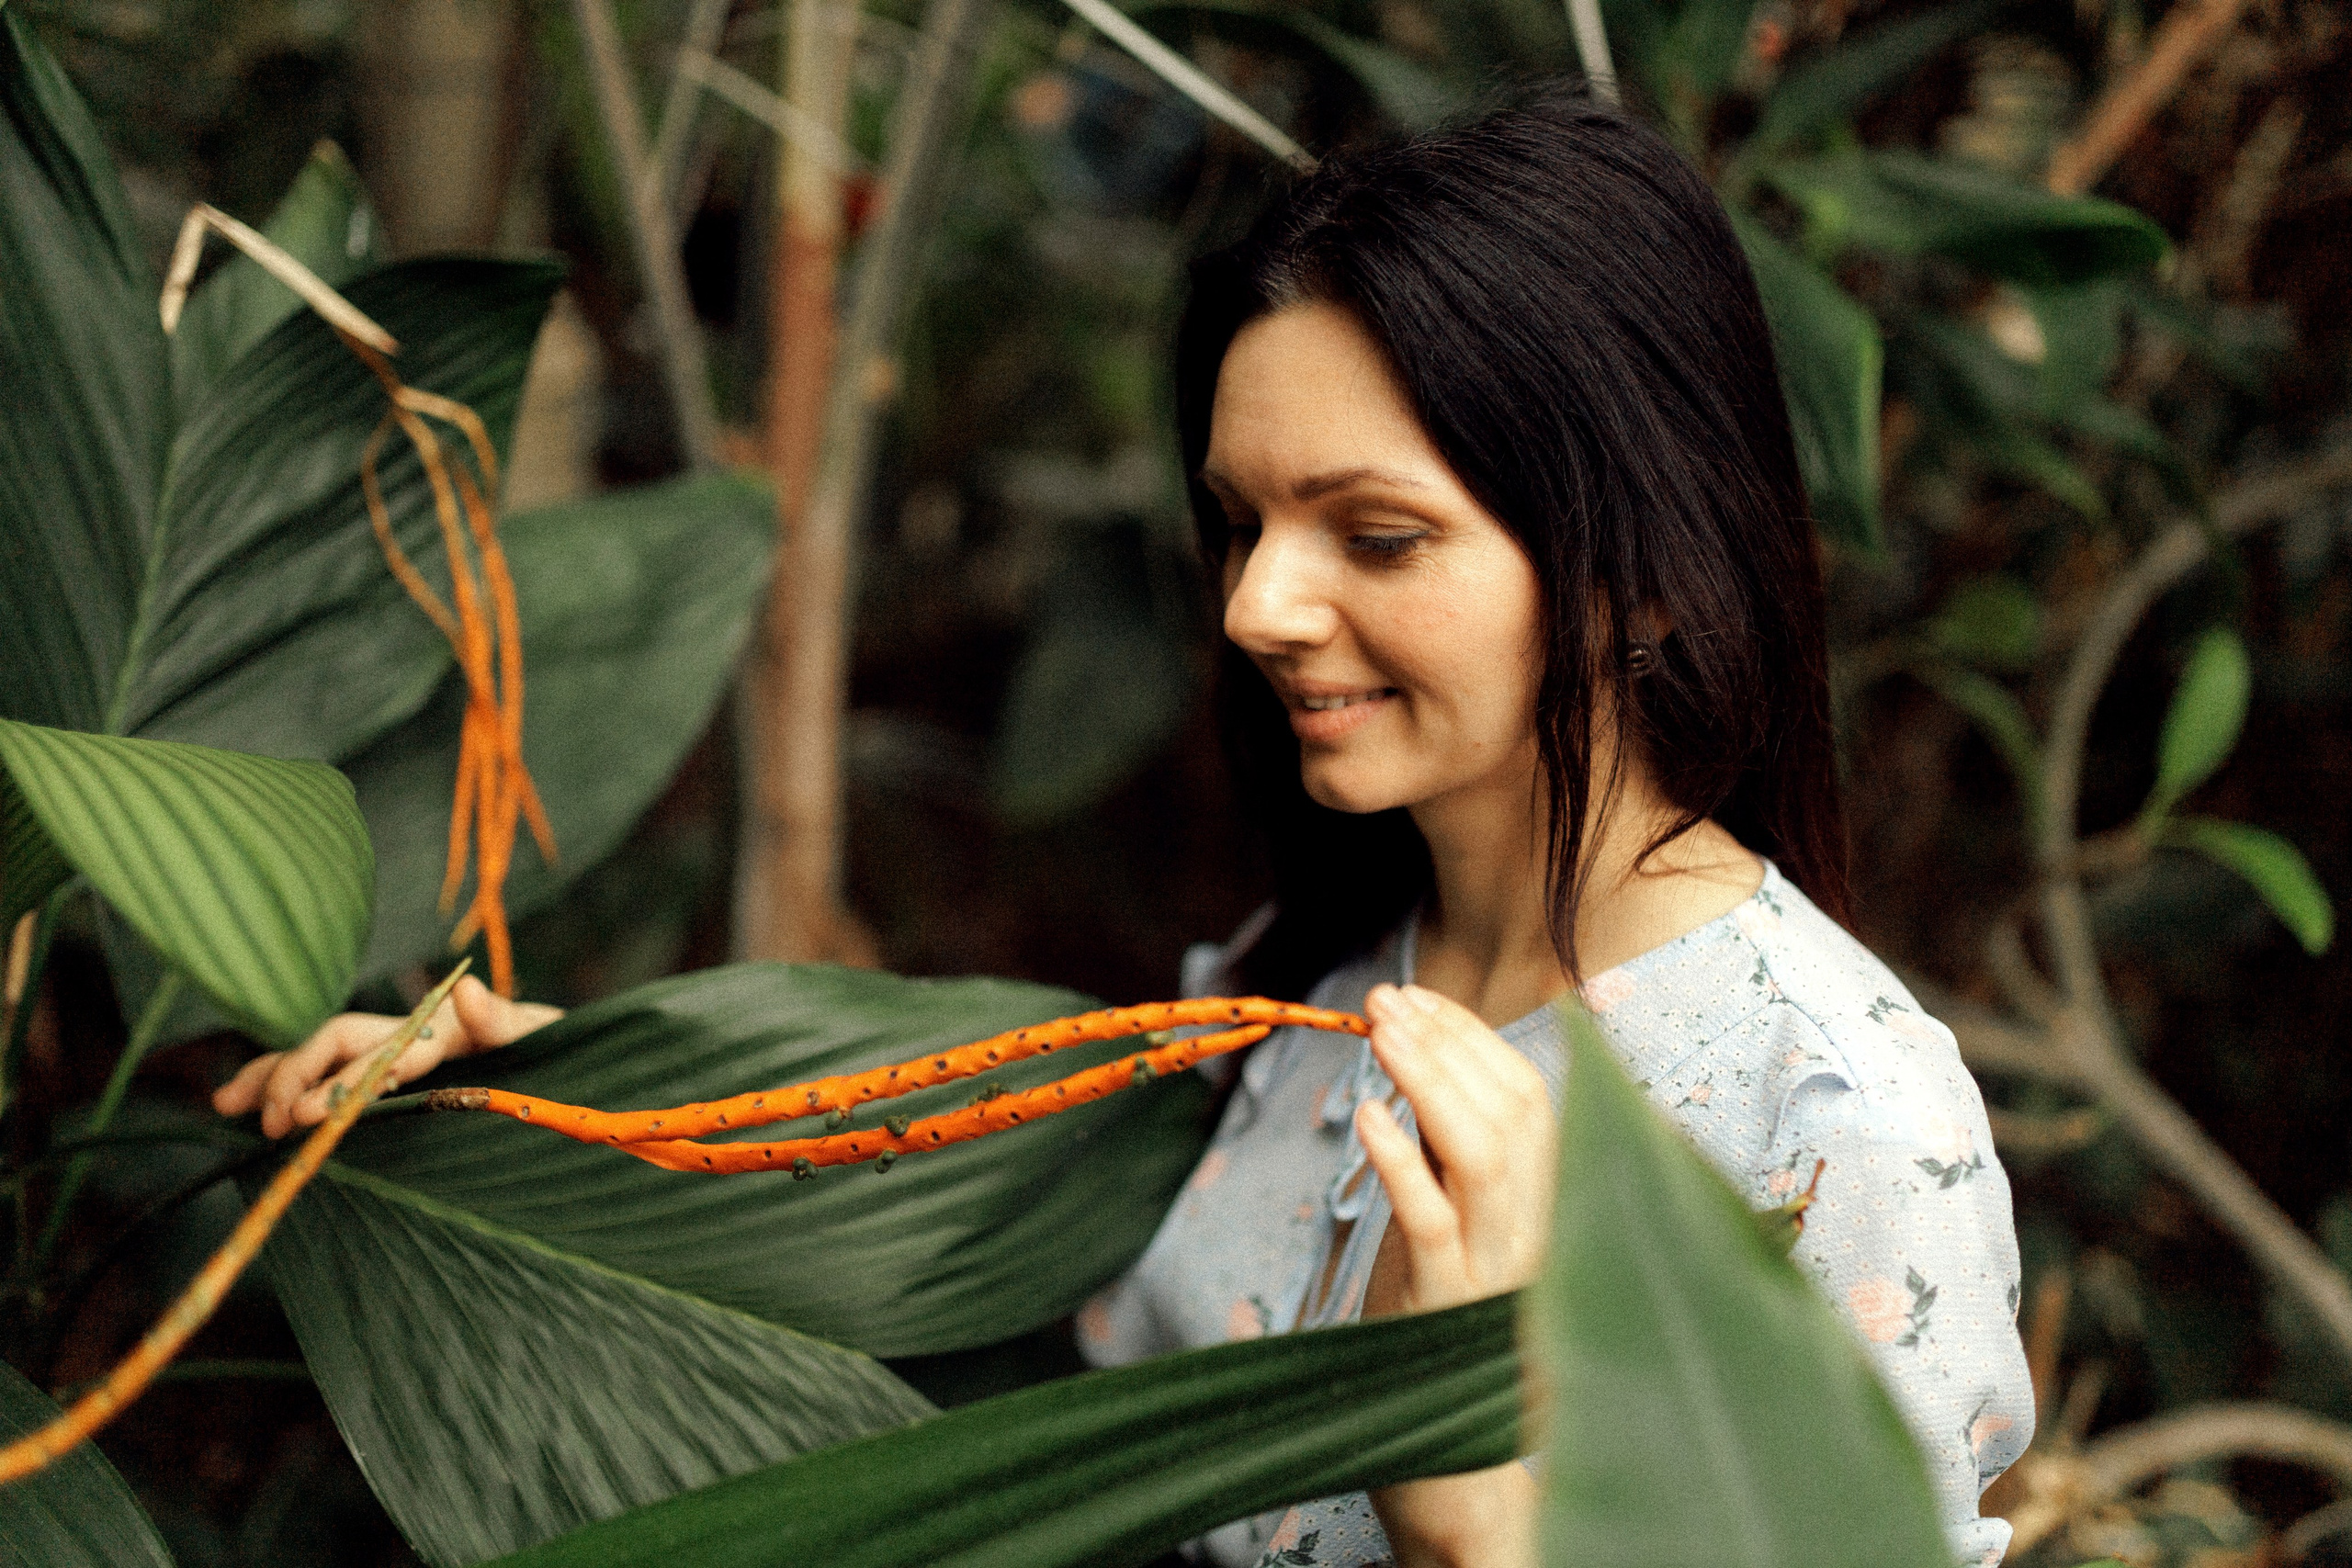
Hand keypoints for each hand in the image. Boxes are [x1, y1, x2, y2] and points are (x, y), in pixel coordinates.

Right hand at [212, 977, 561, 1137]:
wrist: (589, 1054)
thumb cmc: (561, 1045)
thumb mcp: (541, 1033)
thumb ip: (505, 1018)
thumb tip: (467, 987)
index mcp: (439, 1029)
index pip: (372, 1050)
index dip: (334, 1081)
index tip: (299, 1115)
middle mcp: (414, 1033)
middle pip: (335, 1044)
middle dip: (291, 1077)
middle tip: (265, 1122)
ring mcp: (408, 1050)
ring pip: (327, 1055)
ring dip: (277, 1076)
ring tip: (228, 1105)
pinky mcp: (414, 1074)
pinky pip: (345, 1076)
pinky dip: (301, 1088)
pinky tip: (264, 1111)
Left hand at [1355, 982, 1555, 1318]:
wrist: (1434, 1410)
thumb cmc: (1435, 1289)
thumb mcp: (1452, 1203)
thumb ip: (1448, 1137)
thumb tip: (1419, 1045)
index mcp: (1545, 1194)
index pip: (1525, 1094)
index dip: (1469, 1038)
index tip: (1414, 998)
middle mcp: (1535, 1225)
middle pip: (1511, 1115)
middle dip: (1446, 1044)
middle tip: (1385, 1001)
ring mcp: (1495, 1266)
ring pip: (1484, 1159)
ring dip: (1429, 1083)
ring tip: (1379, 1035)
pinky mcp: (1446, 1300)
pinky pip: (1432, 1222)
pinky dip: (1400, 1162)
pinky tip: (1368, 1116)